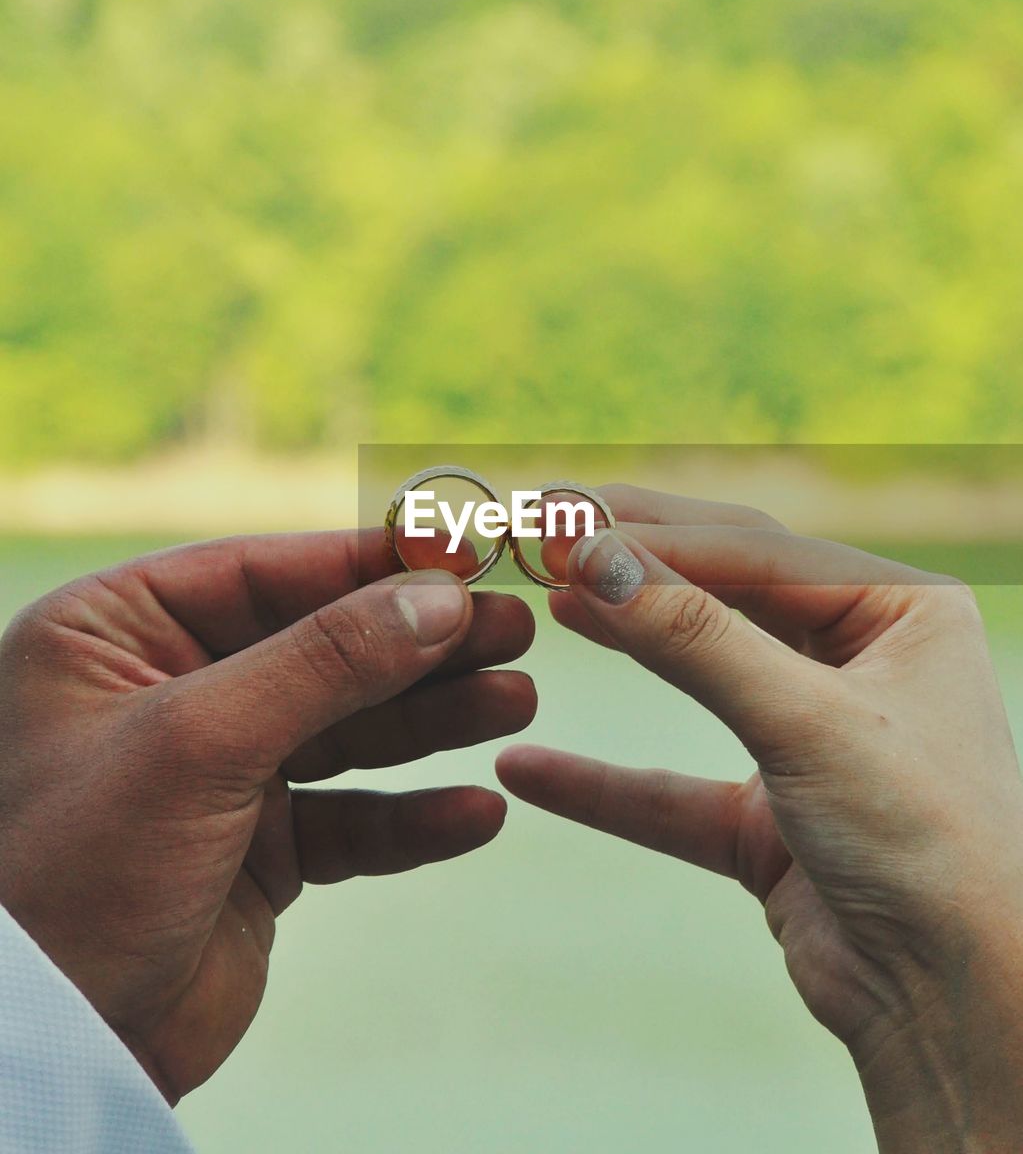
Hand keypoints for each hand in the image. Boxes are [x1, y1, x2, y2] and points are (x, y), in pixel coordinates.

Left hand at [0, 530, 535, 1103]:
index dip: (372, 565)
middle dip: (420, 645)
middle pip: (322, 648)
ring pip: (348, 730)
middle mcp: (170, 690)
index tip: (468, 558)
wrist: (51, 1050)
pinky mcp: (257, 852)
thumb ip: (324, 661)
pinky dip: (411, 818)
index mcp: (117, 631)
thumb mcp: (197, 739)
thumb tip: (438, 597)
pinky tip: (476, 813)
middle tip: (515, 630)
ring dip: (433, 721)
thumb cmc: (75, 871)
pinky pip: (351, 821)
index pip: (266, 572)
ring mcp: (218, 773)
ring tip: (516, 702)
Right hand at [498, 486, 1022, 1151]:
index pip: (756, 550)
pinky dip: (604, 784)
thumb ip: (694, 637)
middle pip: (725, 594)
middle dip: (634, 569)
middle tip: (547, 531)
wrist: (965, 1010)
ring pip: (698, 675)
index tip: (564, 524)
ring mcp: (812, 740)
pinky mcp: (771, 820)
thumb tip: (595, 557)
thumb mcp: (806, 719)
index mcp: (901, 611)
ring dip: (624, 644)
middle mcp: (861, 663)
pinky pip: (673, 790)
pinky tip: (528, 767)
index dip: (655, 536)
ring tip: (550, 603)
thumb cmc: (928, 844)